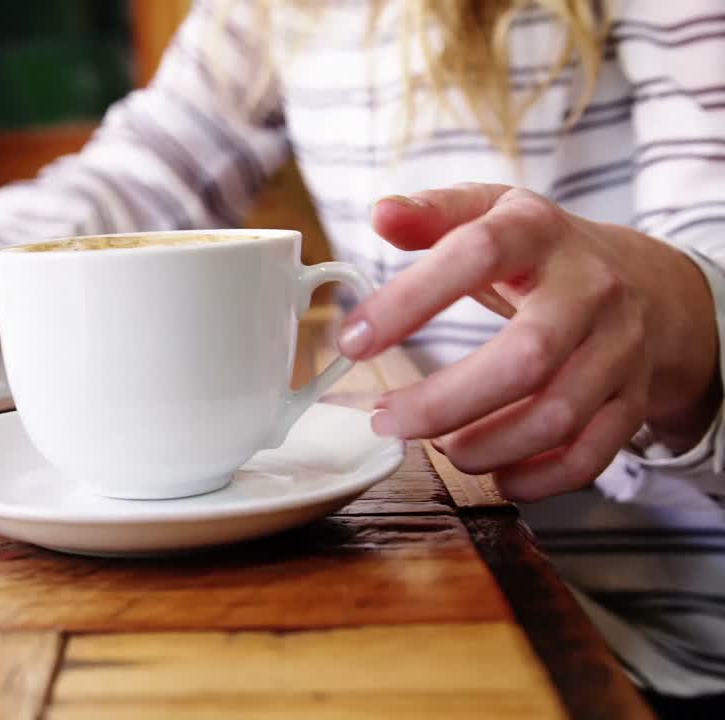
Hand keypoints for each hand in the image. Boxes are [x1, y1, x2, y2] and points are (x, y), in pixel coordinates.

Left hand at [337, 183, 720, 501]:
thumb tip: (381, 213)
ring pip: (557, 415)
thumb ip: (434, 213)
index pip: (477, 255)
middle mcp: (590, 290)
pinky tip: (496, 475)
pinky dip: (539, 477)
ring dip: (485, 445)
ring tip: (437, 446)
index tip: (352, 341)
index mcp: (540, 233)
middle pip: (526, 357)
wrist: (648, 283)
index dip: (409, 300)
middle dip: (444, 402)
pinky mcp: (631, 399)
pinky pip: (591, 453)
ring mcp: (618, 348)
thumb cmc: (543, 252)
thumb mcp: (491, 212)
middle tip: (387, 420)